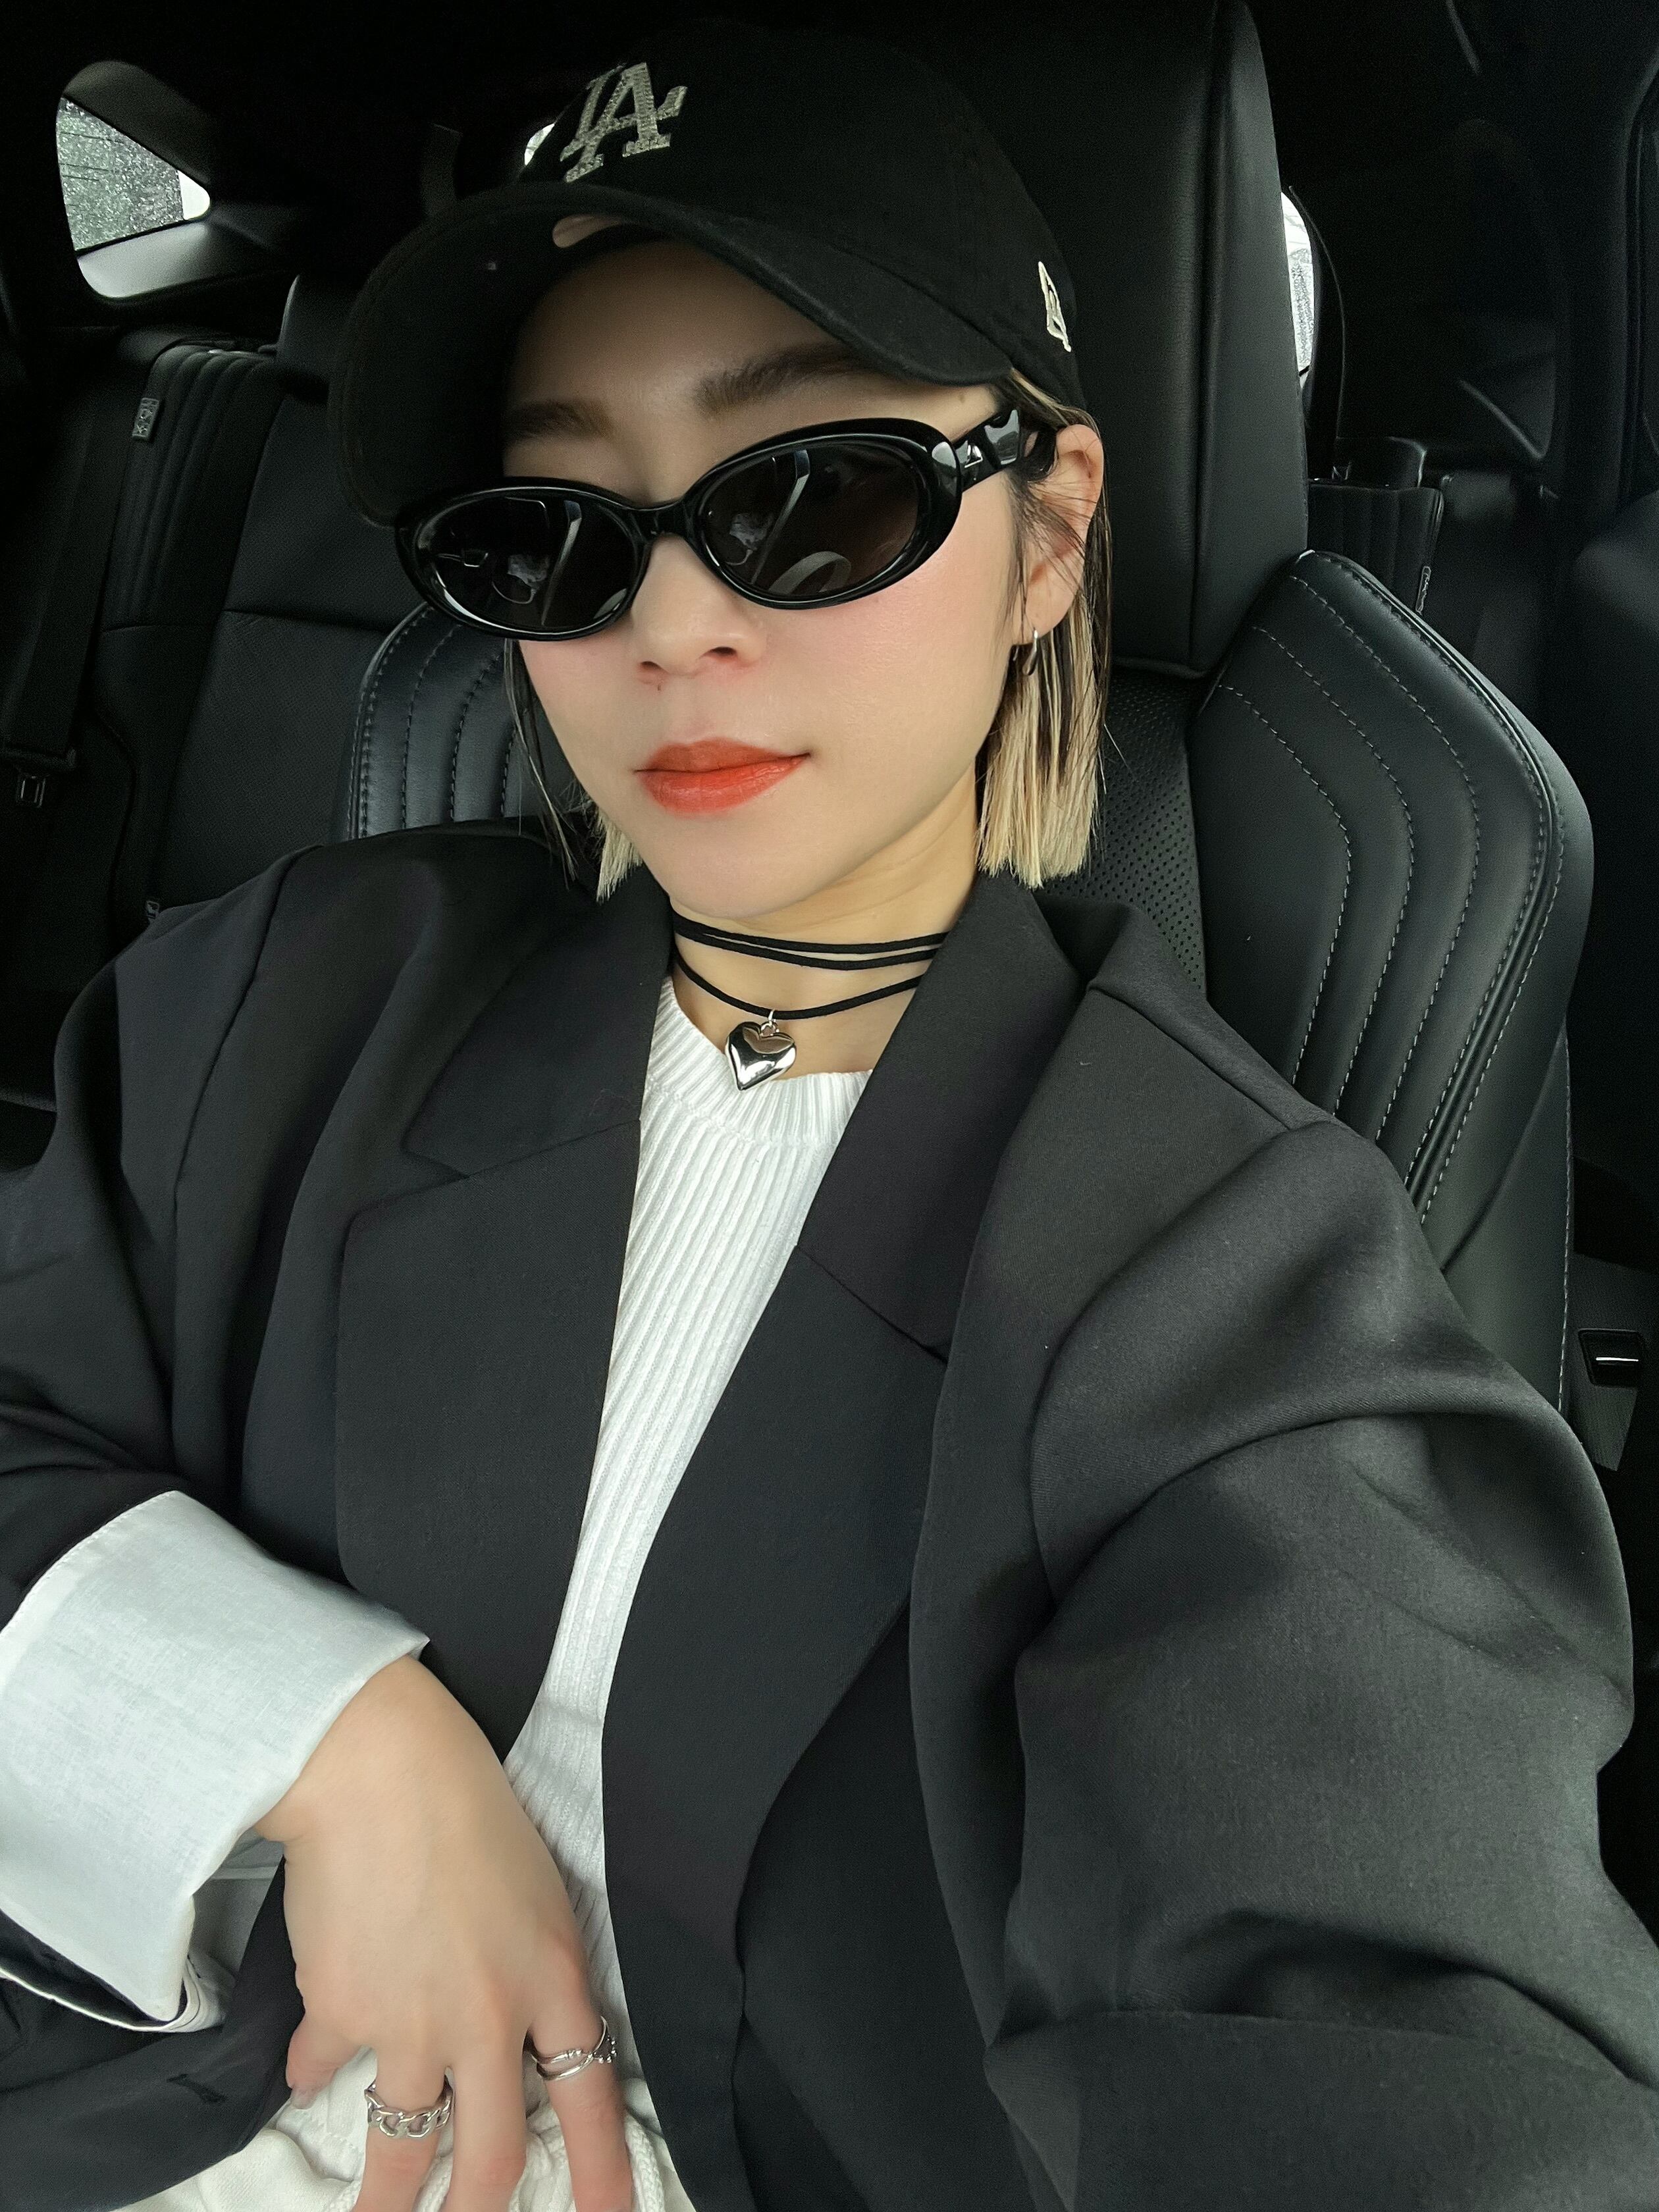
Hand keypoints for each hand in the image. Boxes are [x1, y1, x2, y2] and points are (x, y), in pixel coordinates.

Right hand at [254, 1653, 632, 2211]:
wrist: (378, 1767)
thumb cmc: (463, 1805)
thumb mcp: (533, 1890)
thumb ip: (528, 1969)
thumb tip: (503, 2030)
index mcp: (553, 1976)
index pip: (592, 2095)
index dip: (602, 2173)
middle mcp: (489, 2016)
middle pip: (492, 2155)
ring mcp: (413, 2024)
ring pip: (402, 2149)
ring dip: (386, 2201)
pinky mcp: (341, 2013)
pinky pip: (321, 2069)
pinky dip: (312, 2076)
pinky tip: (308, 2076)